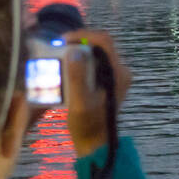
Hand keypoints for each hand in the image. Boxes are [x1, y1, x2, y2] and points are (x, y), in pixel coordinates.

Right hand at [62, 29, 131, 156]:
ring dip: (77, 53)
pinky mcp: (108, 81)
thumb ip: (77, 76)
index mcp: (118, 73)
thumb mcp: (79, 102)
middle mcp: (121, 71)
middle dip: (77, 43)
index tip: (62, 40)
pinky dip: (79, 62)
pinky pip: (94, 63)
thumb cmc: (86, 125)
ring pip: (96, 53)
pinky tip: (65, 69)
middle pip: (99, 45)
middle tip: (57, 49)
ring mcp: (116, 76)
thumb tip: (74, 51)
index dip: (83, 35)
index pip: (104, 40)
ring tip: (58, 58)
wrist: (94, 143)